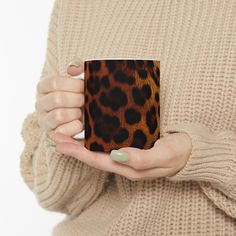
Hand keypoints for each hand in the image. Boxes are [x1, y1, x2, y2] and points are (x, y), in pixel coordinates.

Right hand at [35, 58, 84, 135]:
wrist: (81, 116)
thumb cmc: (79, 95)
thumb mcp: (79, 80)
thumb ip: (78, 68)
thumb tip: (71, 69)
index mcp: (44, 87)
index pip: (54, 82)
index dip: (73, 85)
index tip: (84, 87)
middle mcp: (40, 103)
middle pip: (58, 99)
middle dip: (77, 100)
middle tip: (85, 100)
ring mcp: (44, 119)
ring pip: (59, 115)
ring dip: (76, 113)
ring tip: (81, 112)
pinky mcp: (51, 134)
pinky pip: (62, 131)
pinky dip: (75, 126)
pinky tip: (80, 123)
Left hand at [47, 131, 191, 180]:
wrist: (190, 151)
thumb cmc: (178, 153)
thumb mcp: (164, 156)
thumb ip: (141, 159)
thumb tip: (117, 155)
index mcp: (129, 167)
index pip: (97, 160)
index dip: (78, 152)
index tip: (60, 143)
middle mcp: (124, 162)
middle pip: (93, 155)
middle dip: (73, 146)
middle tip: (55, 135)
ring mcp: (127, 155)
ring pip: (99, 149)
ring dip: (82, 142)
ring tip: (66, 132)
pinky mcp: (132, 146)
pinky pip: (109, 143)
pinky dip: (96, 137)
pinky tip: (90, 130)